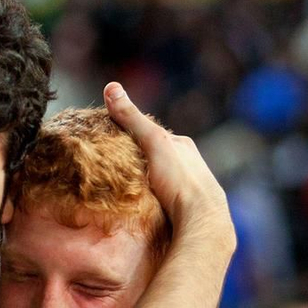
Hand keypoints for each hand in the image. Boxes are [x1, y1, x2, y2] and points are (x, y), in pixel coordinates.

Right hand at [102, 82, 233, 246]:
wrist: (201, 221)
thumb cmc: (180, 179)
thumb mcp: (153, 142)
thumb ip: (132, 118)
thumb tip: (111, 87)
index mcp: (183, 144)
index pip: (150, 133)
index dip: (128, 134)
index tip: (106, 139)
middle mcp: (188, 163)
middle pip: (153, 157)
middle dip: (134, 160)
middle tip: (109, 167)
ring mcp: (187, 187)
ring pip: (157, 179)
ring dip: (141, 182)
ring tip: (119, 189)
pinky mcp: (184, 209)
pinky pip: (160, 199)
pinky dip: (148, 199)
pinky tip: (137, 206)